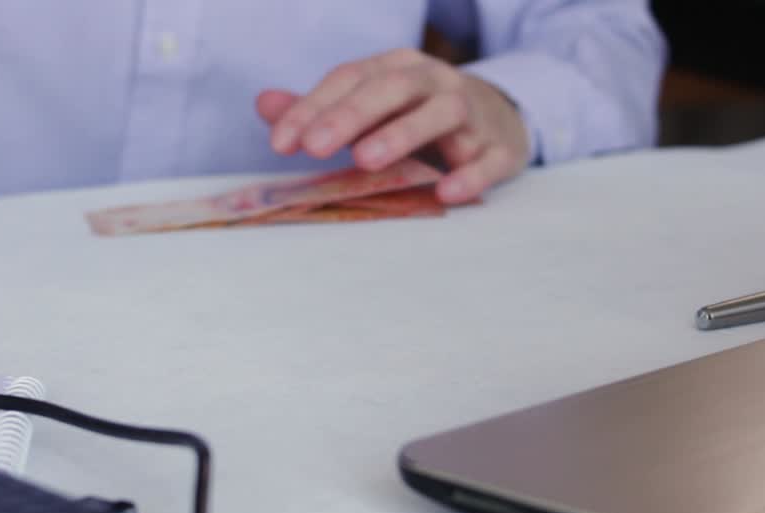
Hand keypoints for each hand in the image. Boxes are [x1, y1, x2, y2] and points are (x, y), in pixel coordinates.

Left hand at [256, 48, 530, 204]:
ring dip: (403, 133)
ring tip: (367, 161)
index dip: (313, 108)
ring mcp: (471, 114)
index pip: (349, 79)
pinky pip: (489, 159)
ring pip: (441, 112)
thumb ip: (320, 109)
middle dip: (350, 116)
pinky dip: (469, 175)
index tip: (281, 143)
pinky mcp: (500, 148)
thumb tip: (264, 105)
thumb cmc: (420, 116)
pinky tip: (444, 192)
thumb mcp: (371, 107)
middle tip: (314, 148)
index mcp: (396, 68)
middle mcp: (434, 81)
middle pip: (392, 88)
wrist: (500, 119)